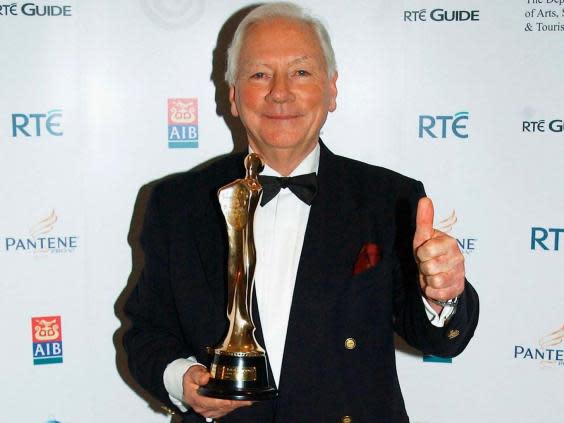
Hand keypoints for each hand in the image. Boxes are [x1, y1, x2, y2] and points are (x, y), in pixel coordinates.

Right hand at [183, 365, 252, 418]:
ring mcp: (208, 412)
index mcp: (196, 399)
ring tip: (248, 399)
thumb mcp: (192, 372)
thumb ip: (198, 374)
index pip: (214, 402)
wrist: (189, 384)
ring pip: (225, 410)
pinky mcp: (213, 412)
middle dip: (235, 402)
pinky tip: (243, 401)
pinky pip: (225, 410)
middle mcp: (202, 408)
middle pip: (222, 407)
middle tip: (248, 398)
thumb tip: (206, 377)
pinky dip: (234, 406)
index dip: (226, 400)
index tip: (237, 398)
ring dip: (236, 405)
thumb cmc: (192, 378)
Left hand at [412, 197, 464, 311]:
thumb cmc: (429, 253)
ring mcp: (459, 274)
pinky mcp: (458, 289)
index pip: (426, 251)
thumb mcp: (423, 237)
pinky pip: (438, 293)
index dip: (420, 253)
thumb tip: (425, 199)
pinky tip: (434, 285)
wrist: (436, 275)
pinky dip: (431, 291)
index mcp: (450, 243)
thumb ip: (424, 220)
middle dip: (424, 267)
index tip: (424, 252)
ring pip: (435, 281)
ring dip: (427, 279)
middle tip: (427, 264)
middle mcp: (458, 258)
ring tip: (431, 274)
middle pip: (430, 267)